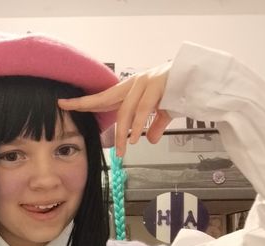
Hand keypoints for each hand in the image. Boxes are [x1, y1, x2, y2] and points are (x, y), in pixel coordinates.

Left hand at [58, 62, 172, 155]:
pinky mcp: (158, 84)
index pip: (104, 96)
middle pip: (105, 98)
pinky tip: (135, 138)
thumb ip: (154, 125)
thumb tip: (149, 140)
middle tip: (65, 107)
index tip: (63, 103)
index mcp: (132, 88)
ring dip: (123, 133)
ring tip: (123, 149)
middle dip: (85, 103)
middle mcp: (135, 83)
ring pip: (126, 110)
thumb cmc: (180, 91)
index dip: (84, 101)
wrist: (201, 76)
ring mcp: (146, 82)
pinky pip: (144, 109)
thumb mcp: (164, 112)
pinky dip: (138, 125)